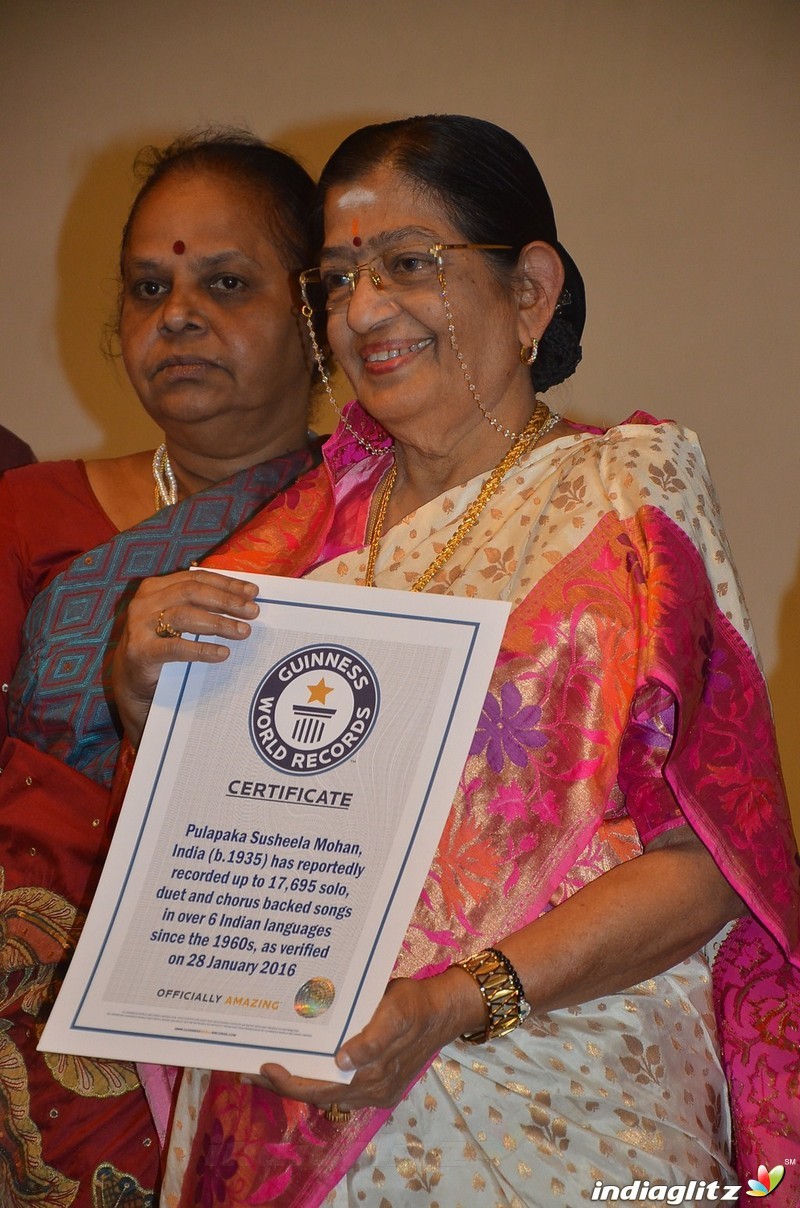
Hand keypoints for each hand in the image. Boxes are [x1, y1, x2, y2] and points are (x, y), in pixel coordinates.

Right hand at [111, 569, 258, 746]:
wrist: (131, 680)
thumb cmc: (161, 644)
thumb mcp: (177, 619)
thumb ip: (200, 605)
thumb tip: (243, 599)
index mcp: (155, 587)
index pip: (196, 578)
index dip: (226, 583)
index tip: (253, 592)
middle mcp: (145, 602)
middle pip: (192, 592)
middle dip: (226, 600)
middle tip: (253, 612)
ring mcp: (139, 626)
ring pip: (185, 616)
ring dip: (219, 623)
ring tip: (243, 631)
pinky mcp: (140, 651)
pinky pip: (176, 647)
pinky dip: (202, 649)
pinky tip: (222, 653)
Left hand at [256, 968, 483, 1112]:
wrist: (444, 1009)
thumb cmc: (414, 1004)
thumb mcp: (395, 1011)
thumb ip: (372, 1039)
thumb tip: (343, 1060)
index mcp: (372, 1076)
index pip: (320, 1089)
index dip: (289, 1082)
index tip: (263, 1067)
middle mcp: (370, 1091)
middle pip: (318, 1094)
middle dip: (284, 1084)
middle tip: (251, 1068)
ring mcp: (374, 1089)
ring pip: (326, 1092)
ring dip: (298, 1081)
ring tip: (269, 1065)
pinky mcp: (377, 1080)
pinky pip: (339, 1085)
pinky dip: (317, 1076)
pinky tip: (304, 1061)